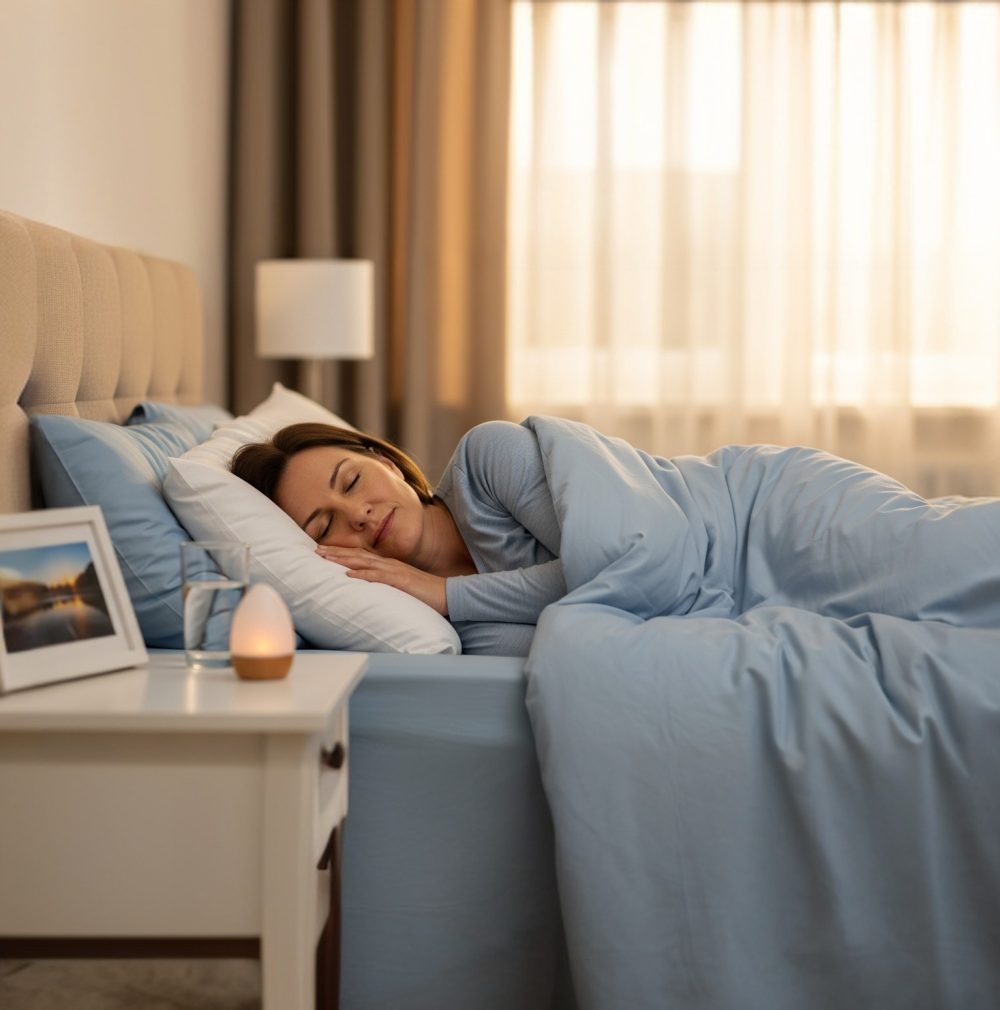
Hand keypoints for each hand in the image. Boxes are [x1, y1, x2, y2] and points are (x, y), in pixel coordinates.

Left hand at [316, 546, 447, 615]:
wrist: (449, 594)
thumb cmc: (426, 594)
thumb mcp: (402, 588)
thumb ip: (386, 586)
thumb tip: (370, 591)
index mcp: (389, 566)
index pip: (361, 556)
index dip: (342, 553)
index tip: (324, 551)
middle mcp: (389, 564)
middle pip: (358, 555)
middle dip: (336, 552)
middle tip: (316, 549)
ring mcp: (395, 571)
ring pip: (364, 562)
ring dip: (343, 559)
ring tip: (325, 557)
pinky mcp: (401, 581)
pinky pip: (379, 577)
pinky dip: (363, 574)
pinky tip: (349, 574)